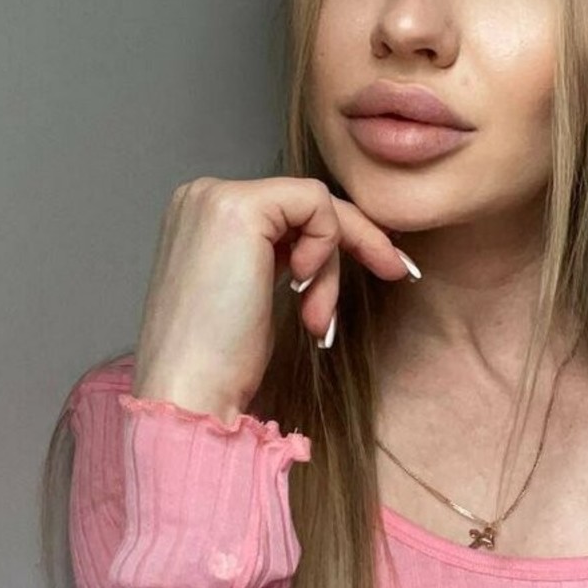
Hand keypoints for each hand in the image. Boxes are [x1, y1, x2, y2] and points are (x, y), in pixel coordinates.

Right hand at [130, 176, 417, 422]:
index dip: (338, 238)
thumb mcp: (255, 293)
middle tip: (397, 272)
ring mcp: (216, 197)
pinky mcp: (238, 208)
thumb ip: (279, 256)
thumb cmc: (220, 361)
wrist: (190, 391)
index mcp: (203, 215)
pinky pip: (316, 204)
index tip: (387, 265)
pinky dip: (327, 244)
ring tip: (317, 318)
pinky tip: (302, 285)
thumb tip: (335, 242)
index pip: (288, 211)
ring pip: (316, 205)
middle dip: (354, 243)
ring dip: (332, 266)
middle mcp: (203, 196)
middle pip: (306, 204)